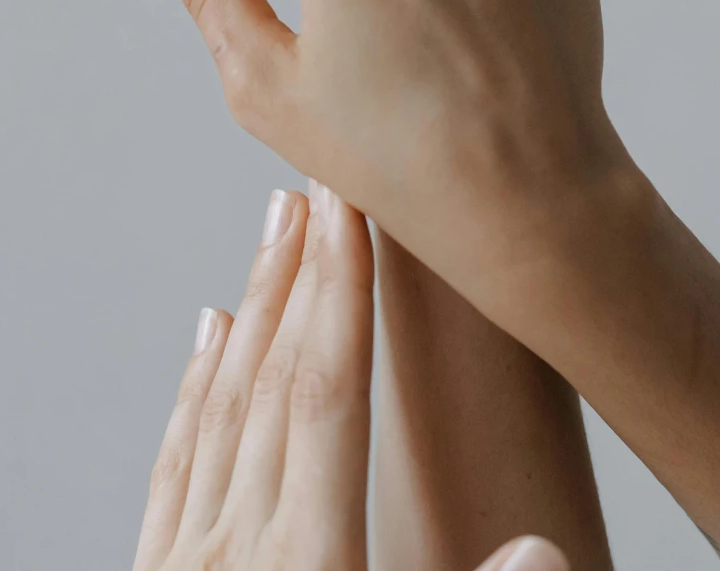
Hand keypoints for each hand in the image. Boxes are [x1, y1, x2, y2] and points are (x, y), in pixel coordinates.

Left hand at [133, 182, 567, 570]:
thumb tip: (545, 549)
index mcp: (309, 566)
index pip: (330, 400)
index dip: (343, 295)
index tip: (350, 212)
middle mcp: (237, 550)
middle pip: (274, 383)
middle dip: (303, 275)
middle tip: (320, 185)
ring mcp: (186, 563)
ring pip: (221, 408)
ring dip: (256, 306)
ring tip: (277, 227)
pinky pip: (174, 465)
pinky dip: (195, 387)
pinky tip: (210, 334)